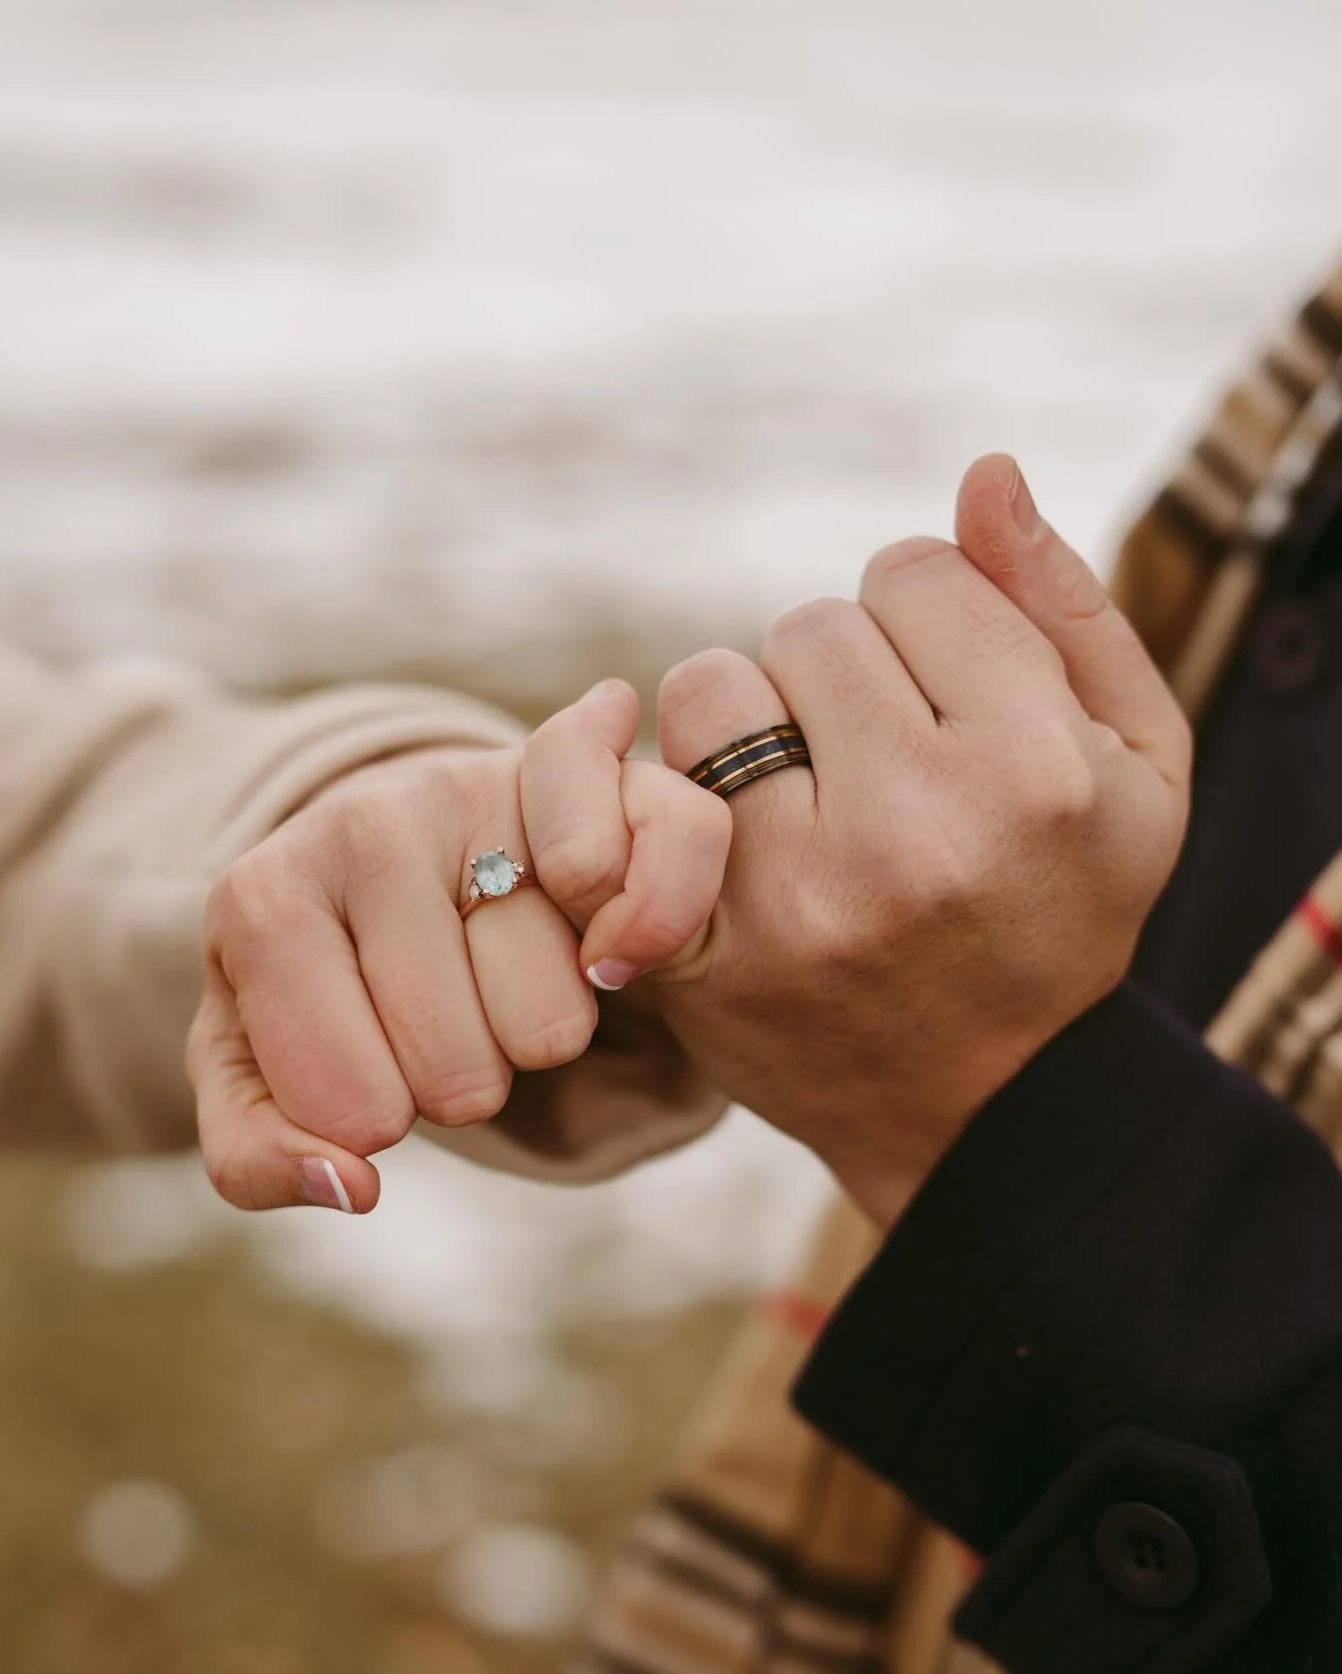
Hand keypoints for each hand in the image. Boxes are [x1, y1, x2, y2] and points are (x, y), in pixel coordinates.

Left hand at [189, 689, 733, 1214]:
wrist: (389, 864)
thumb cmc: (327, 987)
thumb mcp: (256, 1078)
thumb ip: (259, 1155)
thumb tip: (354, 1187)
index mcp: (266, 898)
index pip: (341, 1094)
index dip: (370, 1122)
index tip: (367, 1093)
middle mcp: (368, 820)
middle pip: (455, 1060)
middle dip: (461, 1085)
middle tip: (443, 1034)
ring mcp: (475, 785)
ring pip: (552, 1011)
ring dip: (545, 1033)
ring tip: (505, 982)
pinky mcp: (574, 767)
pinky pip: (644, 865)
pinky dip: (648, 931)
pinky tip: (603, 948)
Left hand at [642, 454, 1192, 1226]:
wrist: (986, 1105)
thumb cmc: (1067, 908)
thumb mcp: (1137, 761)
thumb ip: (1063, 604)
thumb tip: (982, 472)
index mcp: (1034, 772)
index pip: (911, 573)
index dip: (923, 618)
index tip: (942, 691)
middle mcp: (912, 833)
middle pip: (805, 625)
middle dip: (835, 673)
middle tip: (874, 756)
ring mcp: (795, 899)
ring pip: (708, 690)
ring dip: (745, 724)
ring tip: (804, 796)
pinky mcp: (702, 954)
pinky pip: (631, 794)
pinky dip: (661, 796)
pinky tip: (724, 833)